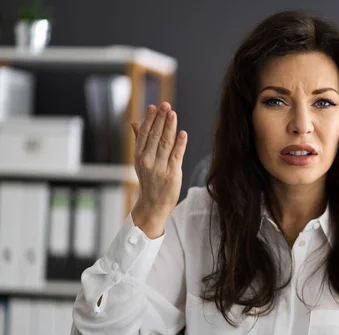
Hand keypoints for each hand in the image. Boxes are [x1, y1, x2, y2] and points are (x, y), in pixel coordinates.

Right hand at [130, 102, 187, 237]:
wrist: (153, 205)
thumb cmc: (149, 181)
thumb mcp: (140, 161)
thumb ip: (140, 141)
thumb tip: (136, 122)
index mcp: (139, 156)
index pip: (144, 134)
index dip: (149, 119)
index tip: (154, 107)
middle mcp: (147, 161)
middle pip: (155, 136)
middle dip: (160, 119)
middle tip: (165, 105)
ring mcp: (160, 168)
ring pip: (165, 143)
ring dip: (169, 127)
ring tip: (173, 114)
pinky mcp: (172, 175)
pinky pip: (176, 156)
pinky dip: (180, 144)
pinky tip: (183, 133)